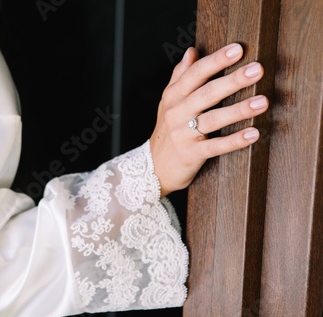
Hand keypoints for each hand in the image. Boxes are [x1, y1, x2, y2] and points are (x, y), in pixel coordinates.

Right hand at [150, 43, 268, 196]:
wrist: (153, 167)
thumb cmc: (167, 131)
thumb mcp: (168, 102)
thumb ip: (180, 76)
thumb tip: (192, 51)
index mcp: (173, 97)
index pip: (194, 74)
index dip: (216, 61)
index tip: (237, 49)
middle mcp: (177, 113)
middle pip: (206, 94)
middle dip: (232, 81)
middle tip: (257, 69)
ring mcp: (183, 135)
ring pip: (212, 119)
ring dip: (238, 110)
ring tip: (262, 101)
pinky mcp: (191, 154)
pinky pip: (215, 147)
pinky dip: (234, 141)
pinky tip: (253, 133)